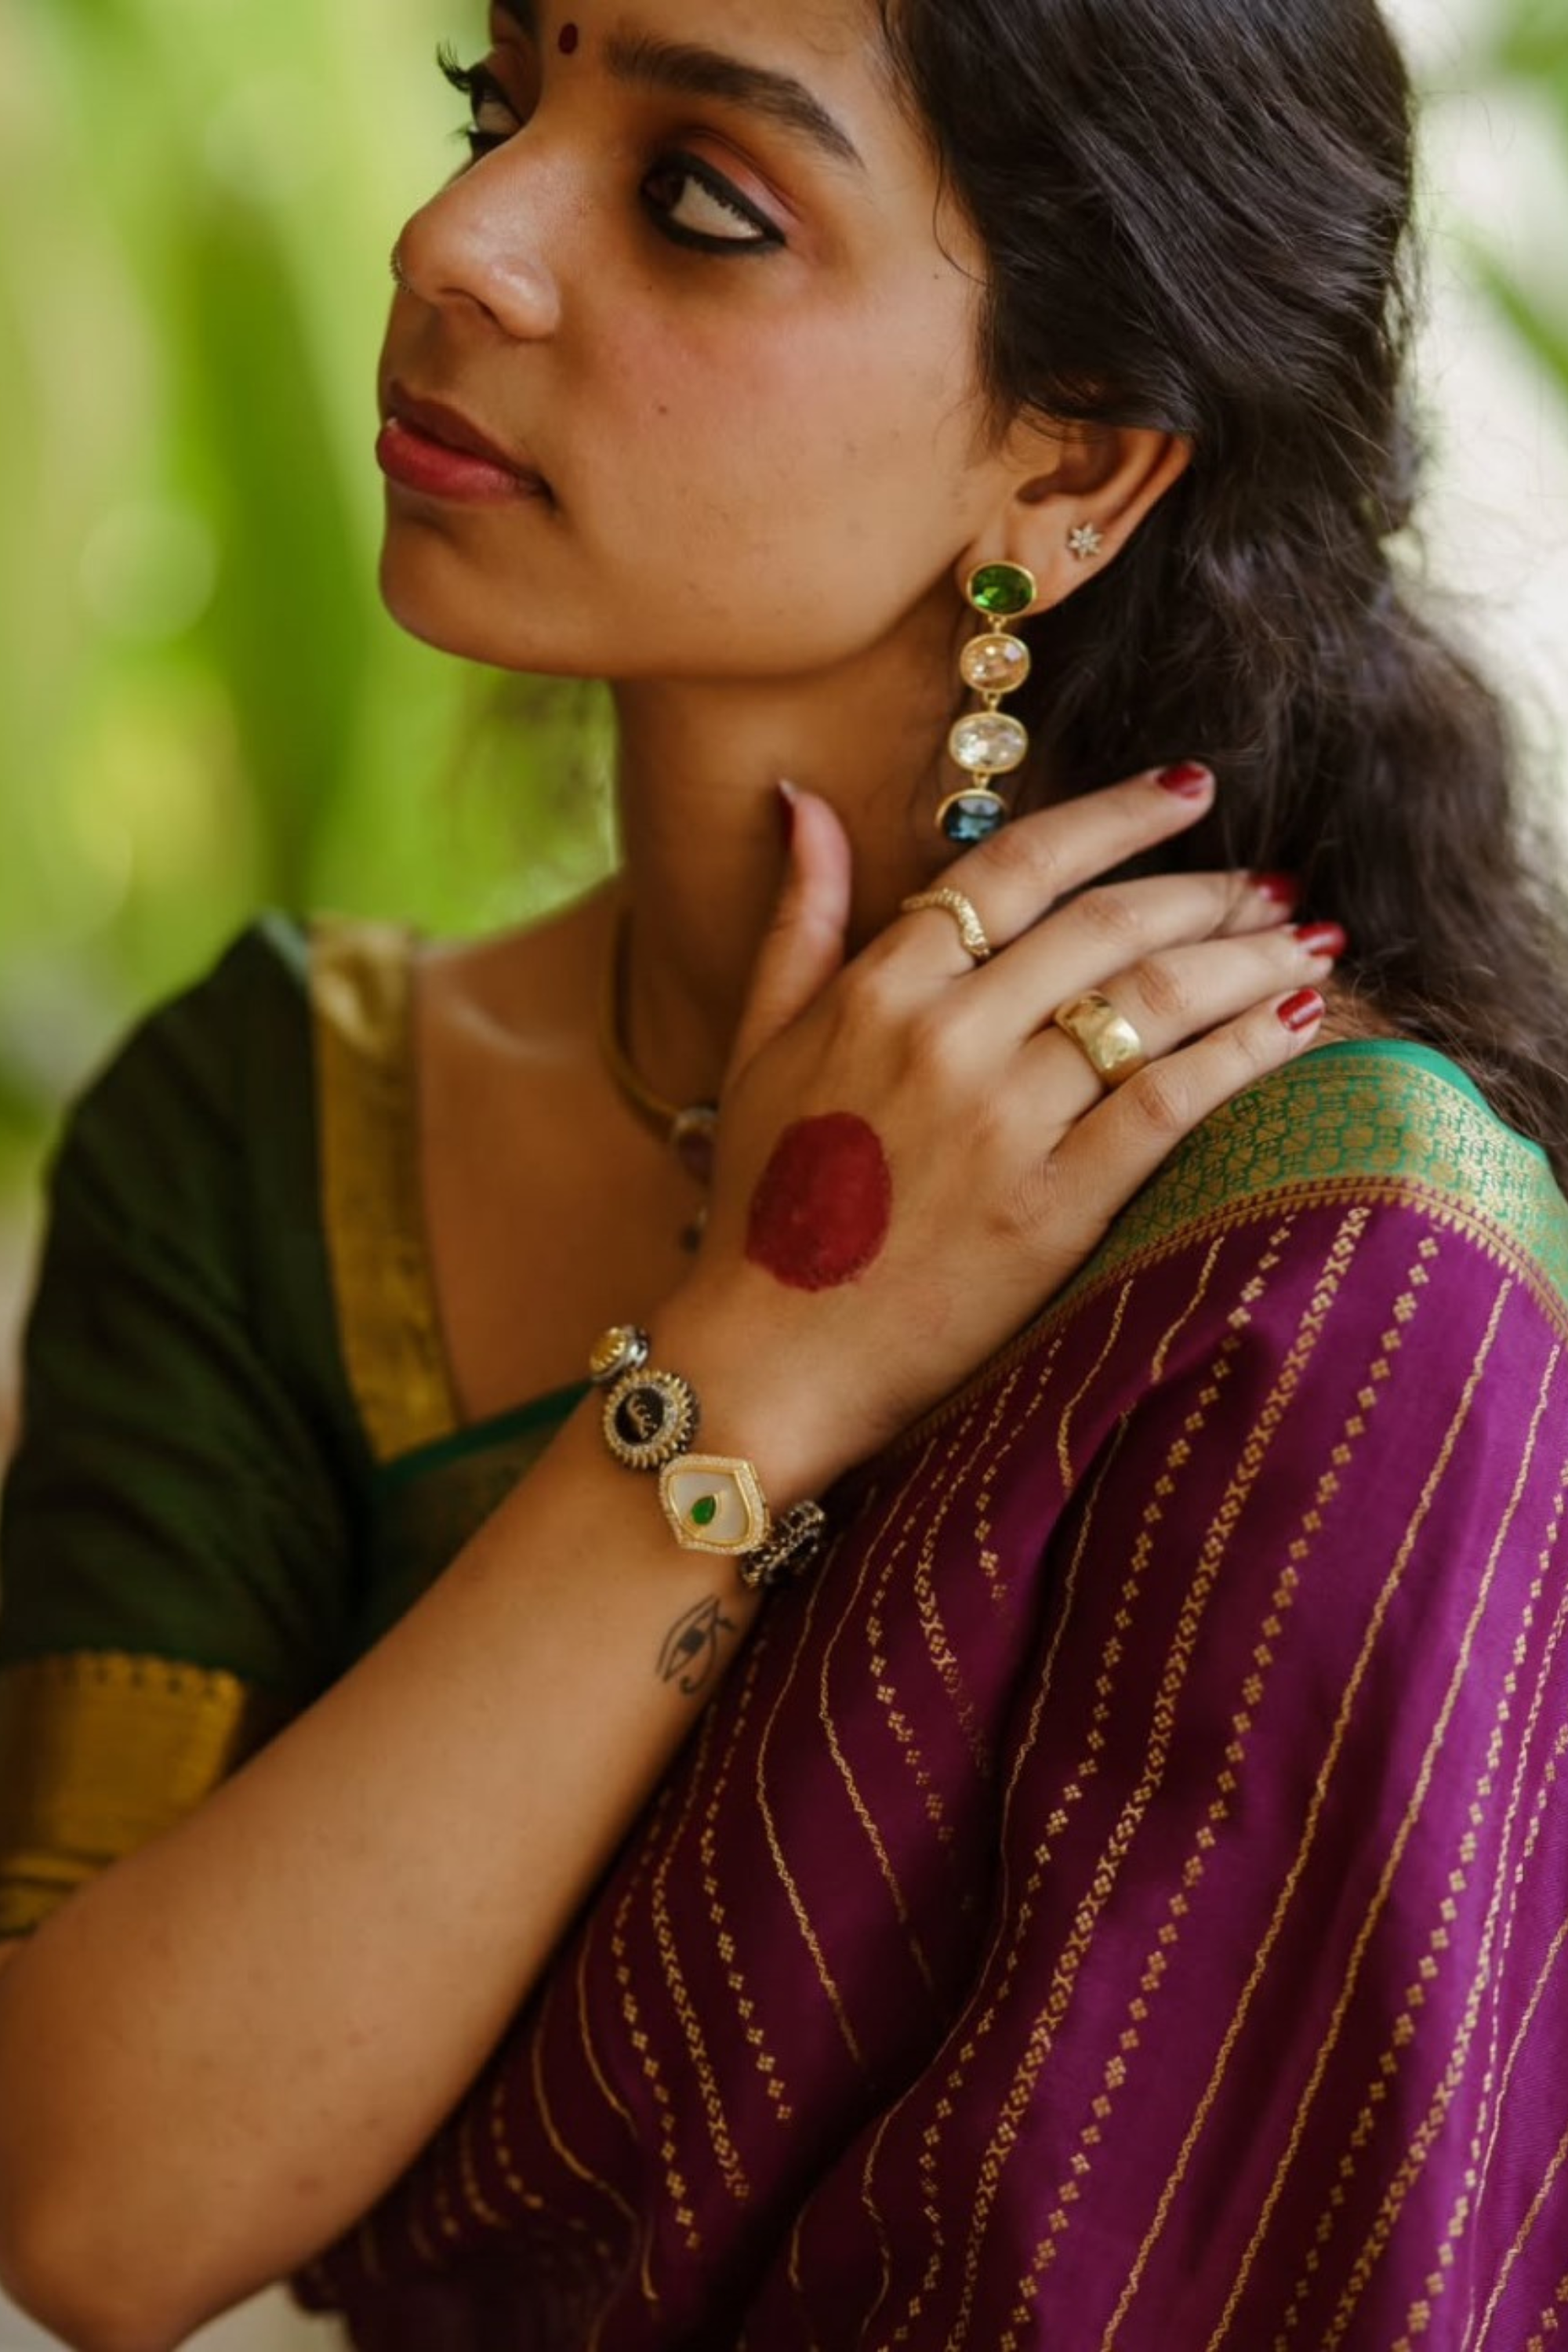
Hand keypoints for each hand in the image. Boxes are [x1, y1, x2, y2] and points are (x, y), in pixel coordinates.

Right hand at [657, 767, 1337, 1497]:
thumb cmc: (763, 1205)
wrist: (767, 1359)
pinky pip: (1169, 1105)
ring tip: (1305, 942)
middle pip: (1106, 925)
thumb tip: (807, 802)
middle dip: (1206, 891)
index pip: (1017, 866)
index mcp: (877, 991)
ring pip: (1153, 1002)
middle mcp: (944, 1038)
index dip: (1115, 814)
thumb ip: (798, 920)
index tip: (1189, 789)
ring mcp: (999, 1123)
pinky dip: (1242, 1053)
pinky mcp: (1049, 1208)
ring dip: (1246, 958)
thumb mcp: (757, 1048)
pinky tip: (1296, 1024)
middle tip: (1269, 882)